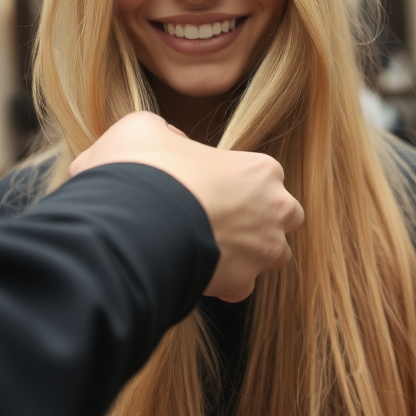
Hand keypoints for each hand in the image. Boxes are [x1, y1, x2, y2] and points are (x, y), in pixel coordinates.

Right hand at [69, 112, 303, 301]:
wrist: (134, 221)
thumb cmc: (145, 168)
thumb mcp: (144, 129)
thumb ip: (167, 134)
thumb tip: (171, 142)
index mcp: (261, 169)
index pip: (263, 176)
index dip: (234, 182)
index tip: (205, 187)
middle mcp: (274, 209)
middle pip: (282, 216)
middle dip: (258, 218)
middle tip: (216, 218)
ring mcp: (263, 249)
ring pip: (270, 254)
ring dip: (247, 252)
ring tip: (207, 247)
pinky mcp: (241, 282)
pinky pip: (240, 286)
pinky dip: (224, 283)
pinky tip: (196, 271)